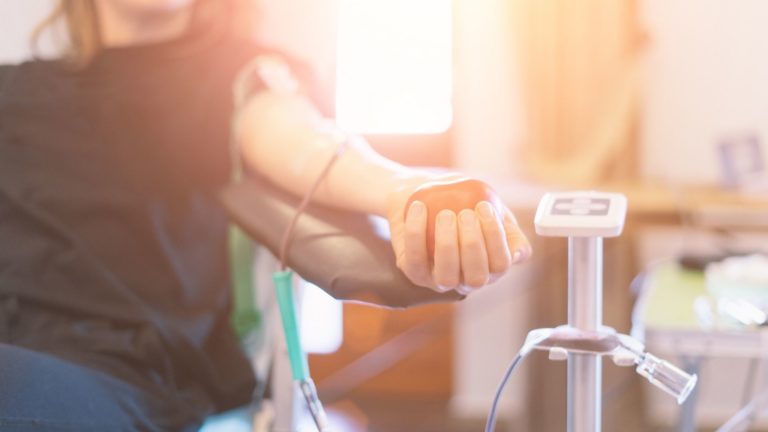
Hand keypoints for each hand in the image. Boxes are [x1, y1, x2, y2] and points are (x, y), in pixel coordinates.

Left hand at [386, 175, 531, 294]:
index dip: (495, 238)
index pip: (501, 264)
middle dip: (472, 245)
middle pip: (477, 277)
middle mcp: (468, 279)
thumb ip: (508, 226)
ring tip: (445, 214)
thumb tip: (519, 254)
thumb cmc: (465, 200)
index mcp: (492, 266)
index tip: (483, 206)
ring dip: (447, 246)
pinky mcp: (416, 273)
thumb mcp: (492, 206)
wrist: (428, 193)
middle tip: (465, 213)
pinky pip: (416, 260)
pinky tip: (419, 208)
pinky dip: (417, 234)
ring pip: (447, 277)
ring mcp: (441, 280)